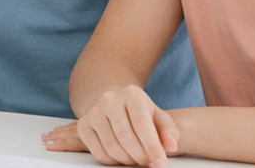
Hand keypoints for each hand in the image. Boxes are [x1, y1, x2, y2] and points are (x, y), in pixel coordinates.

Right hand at [43, 86, 179, 166]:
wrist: (112, 103)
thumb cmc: (139, 112)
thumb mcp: (157, 115)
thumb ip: (168, 130)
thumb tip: (171, 145)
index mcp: (131, 93)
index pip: (142, 124)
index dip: (153, 147)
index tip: (161, 163)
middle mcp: (109, 99)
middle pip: (126, 138)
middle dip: (141, 157)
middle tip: (150, 163)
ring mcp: (93, 112)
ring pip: (112, 147)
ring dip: (128, 161)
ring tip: (138, 159)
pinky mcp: (83, 125)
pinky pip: (99, 153)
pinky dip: (113, 162)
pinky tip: (122, 157)